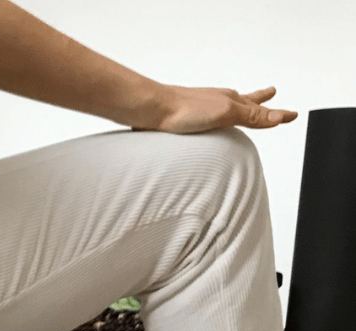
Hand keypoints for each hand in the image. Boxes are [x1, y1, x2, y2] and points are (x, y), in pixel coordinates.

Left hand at [134, 85, 298, 133]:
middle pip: (244, 101)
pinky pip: (207, 118)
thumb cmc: (185, 109)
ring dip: (238, 108)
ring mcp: (200, 109)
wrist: (151, 110)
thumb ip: (250, 116)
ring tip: (244, 106)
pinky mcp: (184, 118)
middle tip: (271, 93)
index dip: (276, 114)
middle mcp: (216, 102)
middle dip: (259, 100)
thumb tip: (279, 117)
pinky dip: (215, 119)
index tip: (292, 115)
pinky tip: (208, 124)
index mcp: (229, 100)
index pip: (259, 109)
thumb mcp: (225, 113)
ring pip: (225, 108)